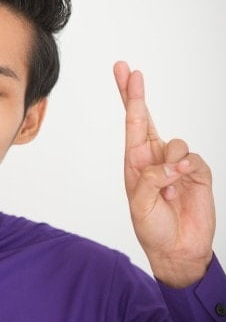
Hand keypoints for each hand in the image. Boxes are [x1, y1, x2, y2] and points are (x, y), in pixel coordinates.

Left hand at [113, 61, 215, 286]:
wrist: (178, 249)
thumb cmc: (153, 227)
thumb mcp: (140, 204)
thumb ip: (151, 179)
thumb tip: (170, 162)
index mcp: (135, 161)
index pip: (131, 123)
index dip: (128, 97)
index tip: (124, 73)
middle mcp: (155, 157)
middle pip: (146, 118)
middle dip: (136, 94)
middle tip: (130, 71)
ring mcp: (177, 163)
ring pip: (175, 143)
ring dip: (170, 165)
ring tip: (168, 191)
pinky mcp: (197, 172)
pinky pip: (193, 159)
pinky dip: (185, 171)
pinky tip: (180, 188)